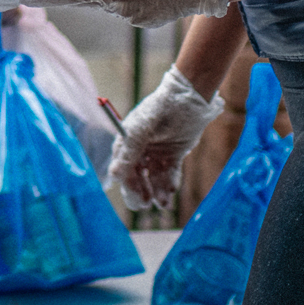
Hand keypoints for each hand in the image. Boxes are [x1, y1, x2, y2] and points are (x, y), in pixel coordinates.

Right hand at [106, 65, 223, 210]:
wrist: (190, 99)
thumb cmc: (162, 110)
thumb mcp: (143, 130)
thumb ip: (129, 153)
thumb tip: (114, 176)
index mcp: (127, 141)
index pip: (123, 167)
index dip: (127, 183)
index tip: (135, 196)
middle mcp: (141, 149)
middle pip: (136, 176)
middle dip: (140, 191)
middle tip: (144, 205)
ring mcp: (157, 153)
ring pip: (154, 177)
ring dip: (156, 190)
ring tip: (163, 203)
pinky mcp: (173, 155)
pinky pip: (169, 174)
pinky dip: (169, 184)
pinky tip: (170, 193)